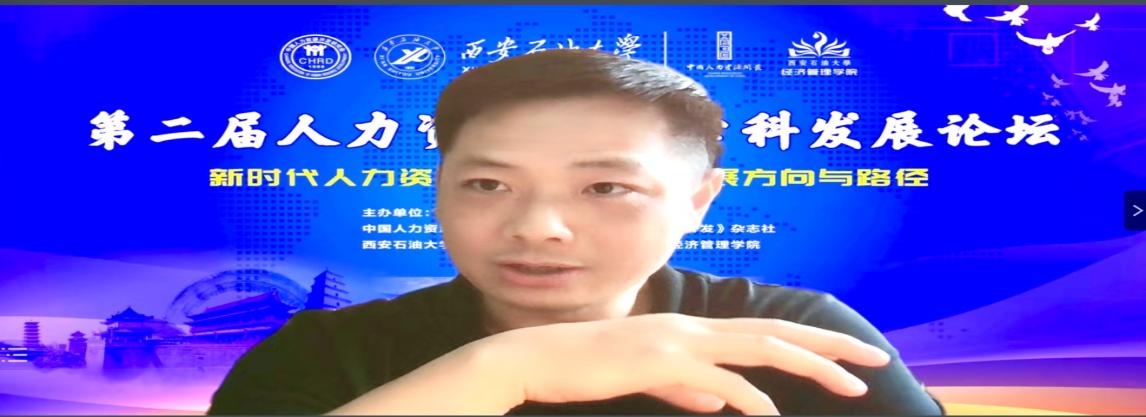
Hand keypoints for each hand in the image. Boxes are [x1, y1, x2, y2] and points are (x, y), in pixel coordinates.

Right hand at [477, 313, 891, 414]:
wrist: (537, 358)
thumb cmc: (586, 367)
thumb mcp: (645, 376)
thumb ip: (685, 387)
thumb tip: (722, 404)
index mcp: (689, 330)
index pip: (761, 331)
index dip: (808, 340)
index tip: (847, 355)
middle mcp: (691, 329)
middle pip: (775, 333)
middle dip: (829, 345)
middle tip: (875, 360)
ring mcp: (677, 342)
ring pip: (760, 348)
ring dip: (810, 364)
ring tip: (849, 385)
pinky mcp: (660, 362)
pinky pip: (718, 381)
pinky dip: (749, 399)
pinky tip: (769, 416)